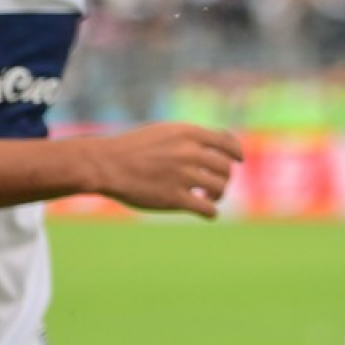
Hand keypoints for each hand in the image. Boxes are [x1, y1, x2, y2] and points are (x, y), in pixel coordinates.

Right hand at [82, 123, 244, 218]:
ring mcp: (183, 176)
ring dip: (217, 195)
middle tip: (215, 185)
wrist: (106, 164)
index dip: (236, 153)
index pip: (227, 143)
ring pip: (219, 188)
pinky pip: (206, 208)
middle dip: (223, 178)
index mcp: (189, 134)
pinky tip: (208, 213)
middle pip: (225, 168)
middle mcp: (190, 153)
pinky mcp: (173, 198)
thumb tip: (223, 142)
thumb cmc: (134, 147)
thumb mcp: (166, 131)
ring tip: (209, 198)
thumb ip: (193, 137)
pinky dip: (211, 212)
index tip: (238, 160)